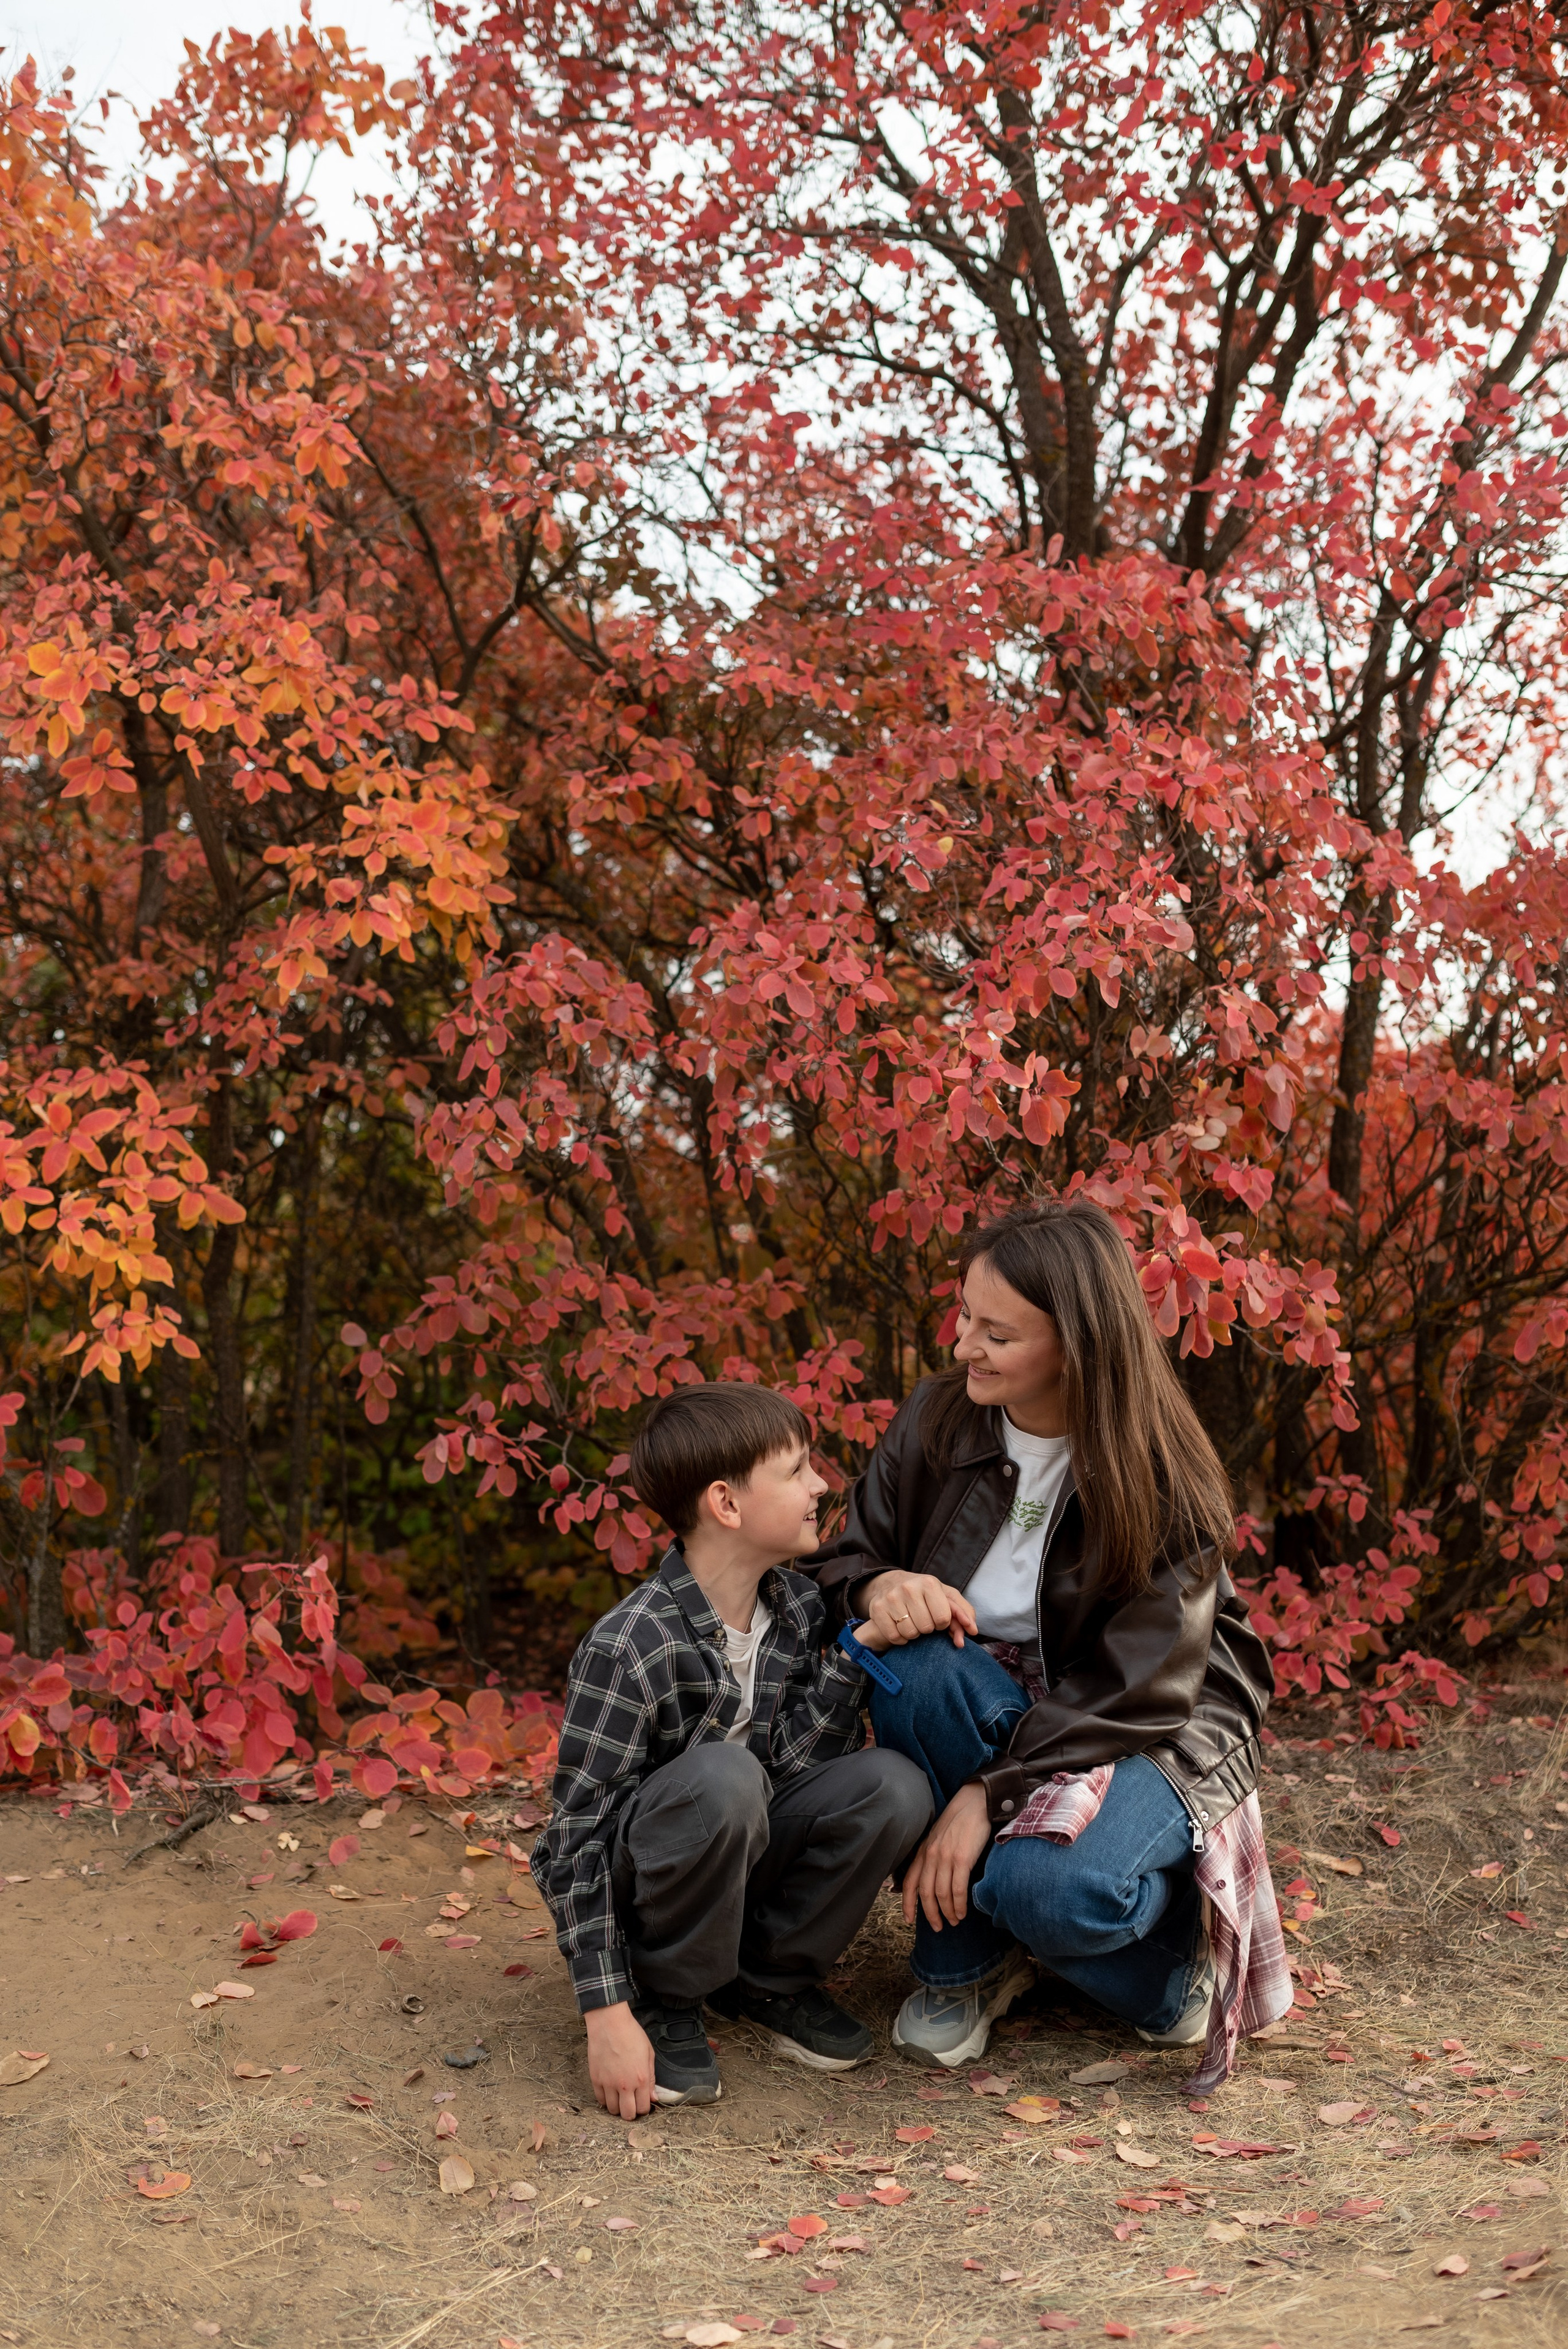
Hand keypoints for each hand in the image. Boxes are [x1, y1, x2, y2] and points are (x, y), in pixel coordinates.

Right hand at [584, 2002, 655, 2118]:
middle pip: (627, 2114)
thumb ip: (651, 2078)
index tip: (642, 2102)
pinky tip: (609, 2091)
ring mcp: (608, 2083)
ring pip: (612, 2110)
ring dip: (617, 2107)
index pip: (643, 2108)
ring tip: (620, 2097)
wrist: (609, 2023)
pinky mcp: (596, 2079)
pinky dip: (605, 2099)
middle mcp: (625, 2085)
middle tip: (631, 2104)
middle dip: (631, 2113)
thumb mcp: (648, 2053)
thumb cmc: (631, 2034)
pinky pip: (600, 2100)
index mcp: (641, 2079)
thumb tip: (653, 2097)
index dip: (643, 2108)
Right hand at [858, 1570, 977, 1649]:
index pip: (943, 1618)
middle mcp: (908, 1587)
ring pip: (910, 1633)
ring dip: (914, 1633)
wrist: (891, 1583)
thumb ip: (964, 1613)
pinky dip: (900, 1638)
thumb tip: (972, 1631)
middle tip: (923, 1618)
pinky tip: (900, 1626)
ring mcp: (890, 1598)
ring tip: (911, 1621)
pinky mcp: (876, 1609)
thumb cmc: (925, 1594)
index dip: (942, 1623)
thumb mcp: (946, 1597)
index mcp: (929, 1583)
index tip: (937, 1616)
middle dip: (928, 1628)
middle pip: (926, 1627)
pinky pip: (894, 1636)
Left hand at [901, 1782, 992, 1931]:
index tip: (909, 1920)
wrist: (975, 1804)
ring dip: (947, 1912)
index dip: (907, 1904)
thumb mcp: (936, 1838)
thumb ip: (930, 1857)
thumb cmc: (958, 1822)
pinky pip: (957, 1889)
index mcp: (923, 1851)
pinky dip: (959, 1904)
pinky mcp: (962, 1859)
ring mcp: (945, 1857)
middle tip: (938, 1927)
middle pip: (925, 1893)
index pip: (909, 1883)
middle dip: (930, 1914)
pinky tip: (962, 1912)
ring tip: (954, 1920)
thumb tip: (926, 1878)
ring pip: (941, 1894)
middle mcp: (931, 1856)